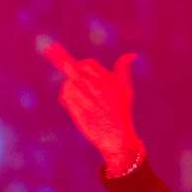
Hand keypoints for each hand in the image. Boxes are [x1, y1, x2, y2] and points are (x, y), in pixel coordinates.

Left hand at [45, 44, 143, 174]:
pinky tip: (73, 100)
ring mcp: (83, 98)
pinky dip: (66, 96)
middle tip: (60, 61)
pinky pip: (65, 96)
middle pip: (74, 70)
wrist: (116, 136)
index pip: (88, 64)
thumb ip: (123, 69)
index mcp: (106, 80)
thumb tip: (131, 55)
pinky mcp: (75, 108)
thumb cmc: (122, 112)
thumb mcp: (126, 89)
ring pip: (68, 83)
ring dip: (70, 85)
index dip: (82, 66)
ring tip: (78, 92)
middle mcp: (94, 87)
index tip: (79, 68)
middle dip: (67, 66)